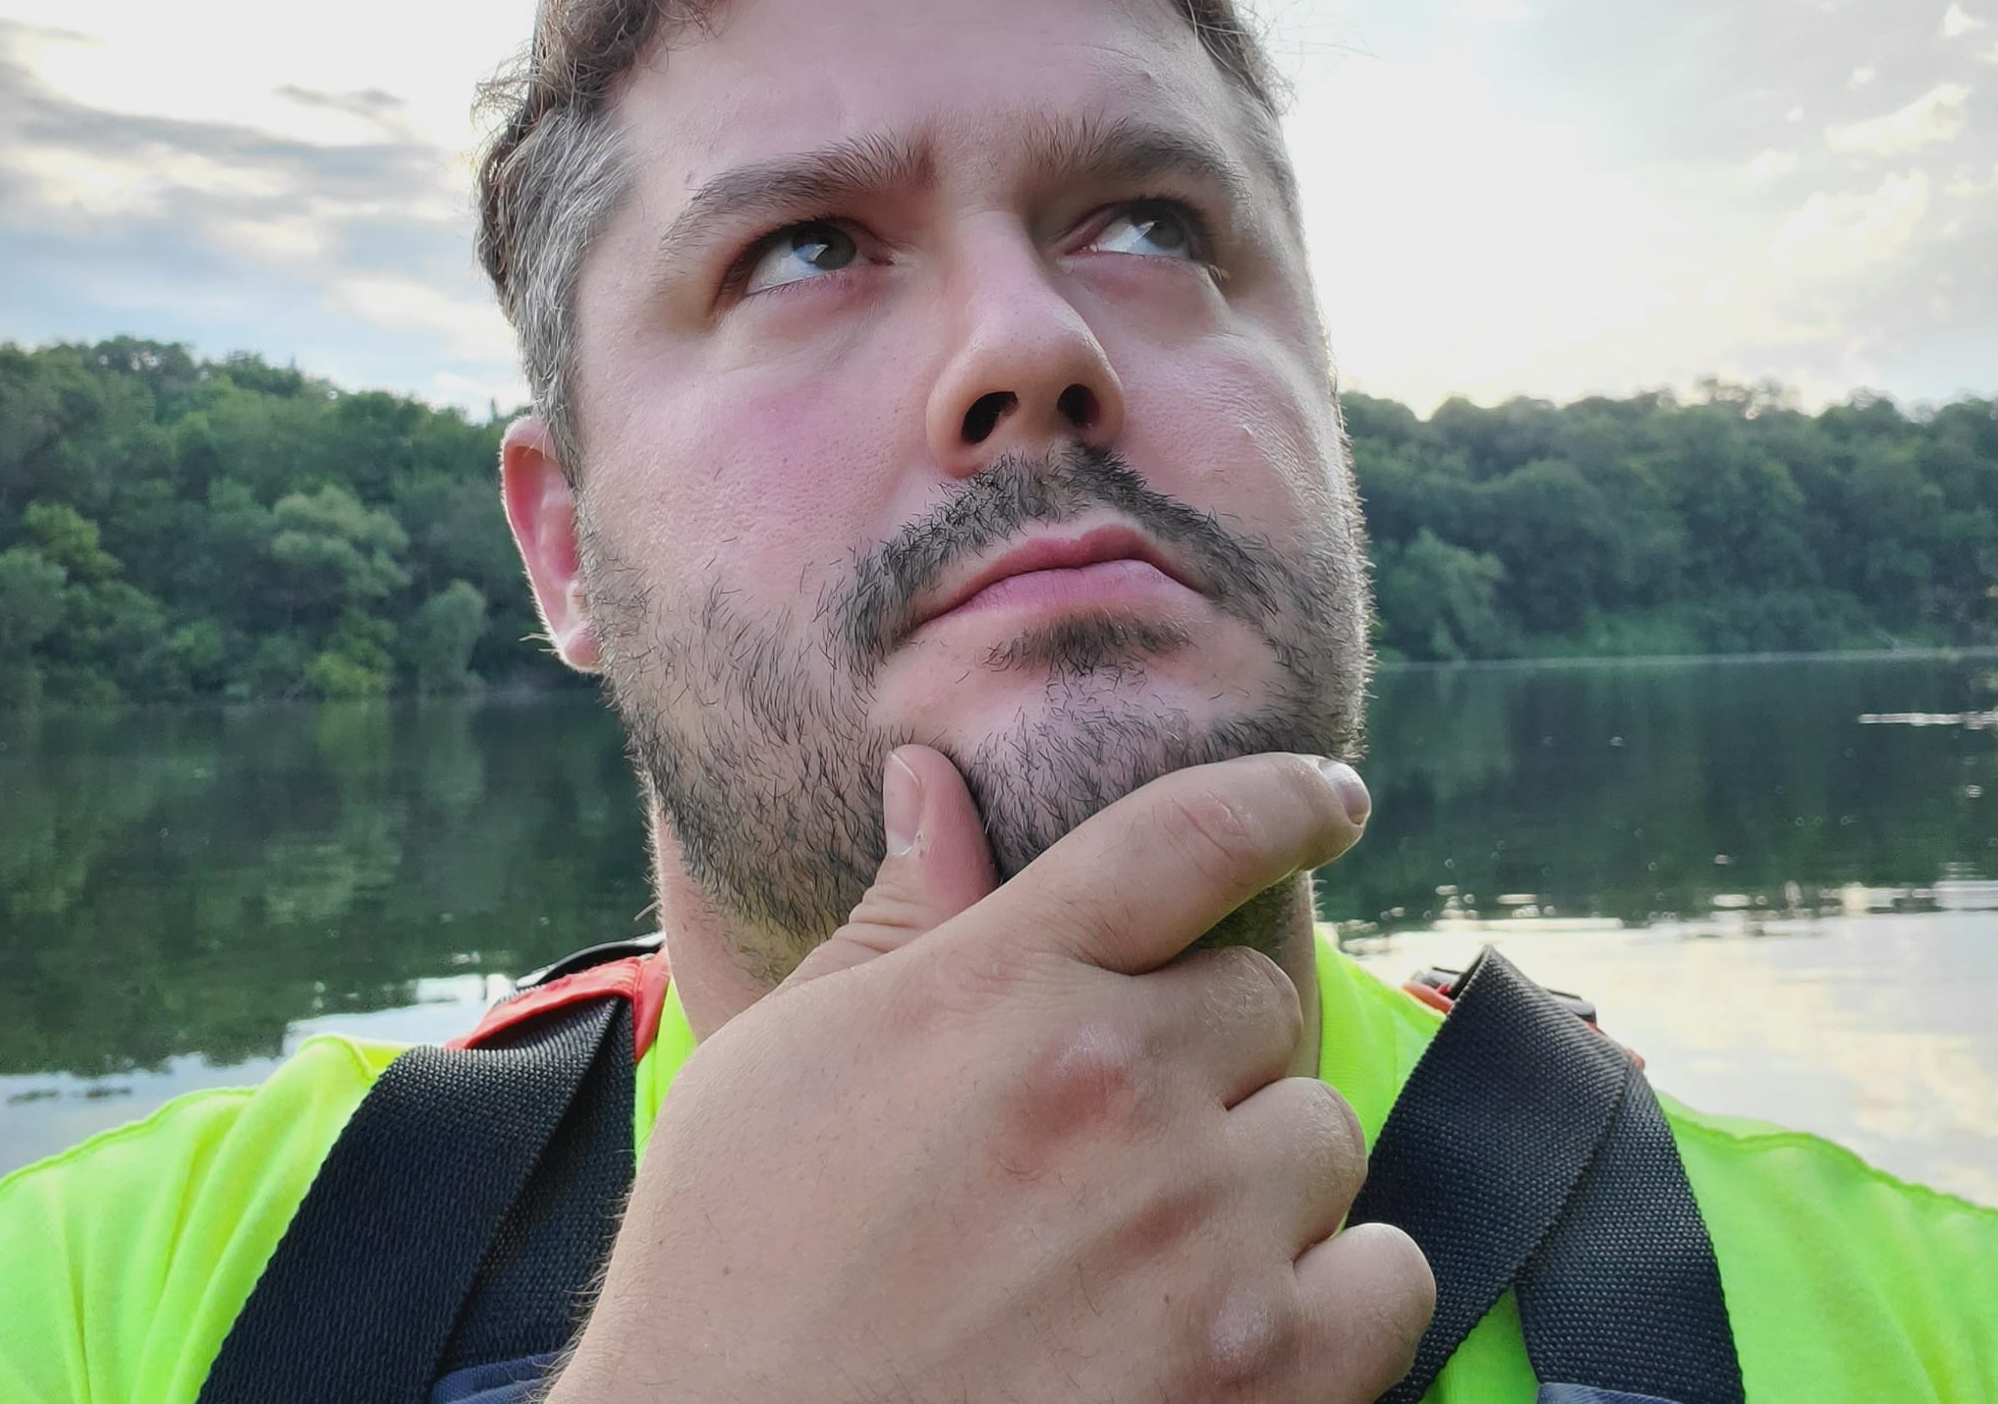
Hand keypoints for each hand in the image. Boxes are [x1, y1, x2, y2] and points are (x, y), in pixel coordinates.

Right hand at [551, 749, 1433, 1403]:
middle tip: (1108, 1137)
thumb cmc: (733, 1276)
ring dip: (1258, 1178)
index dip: (1280, 796)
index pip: (1186, 835)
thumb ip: (897, 917)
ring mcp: (1198, 1236)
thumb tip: (934, 777)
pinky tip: (1236, 1326)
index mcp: (1002, 986)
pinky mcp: (1262, 1381)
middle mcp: (1115, 1085)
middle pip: (1256, 1002)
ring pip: (1321, 1134)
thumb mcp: (778, 1061)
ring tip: (1148, 1248)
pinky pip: (1388, 1278)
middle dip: (1201, 1053)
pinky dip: (1336, 1296)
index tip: (1333, 796)